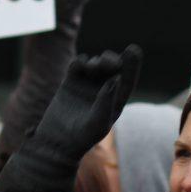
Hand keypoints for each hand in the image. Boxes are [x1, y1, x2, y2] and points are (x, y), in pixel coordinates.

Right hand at [35, 44, 141, 158]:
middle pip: (112, 67)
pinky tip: (80, 65)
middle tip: (108, 61)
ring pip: (95, 64)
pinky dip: (80, 61)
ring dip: (96, 61)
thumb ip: (105, 103)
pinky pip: (78, 65)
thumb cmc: (82, 138)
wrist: (57, 142)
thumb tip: (114, 80)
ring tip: (92, 67)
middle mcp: (104, 89)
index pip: (127, 79)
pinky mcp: (71, 82)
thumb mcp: (97, 123)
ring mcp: (87, 84)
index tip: (133, 50)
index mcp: (115, 99)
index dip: (131, 65)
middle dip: (111, 60)